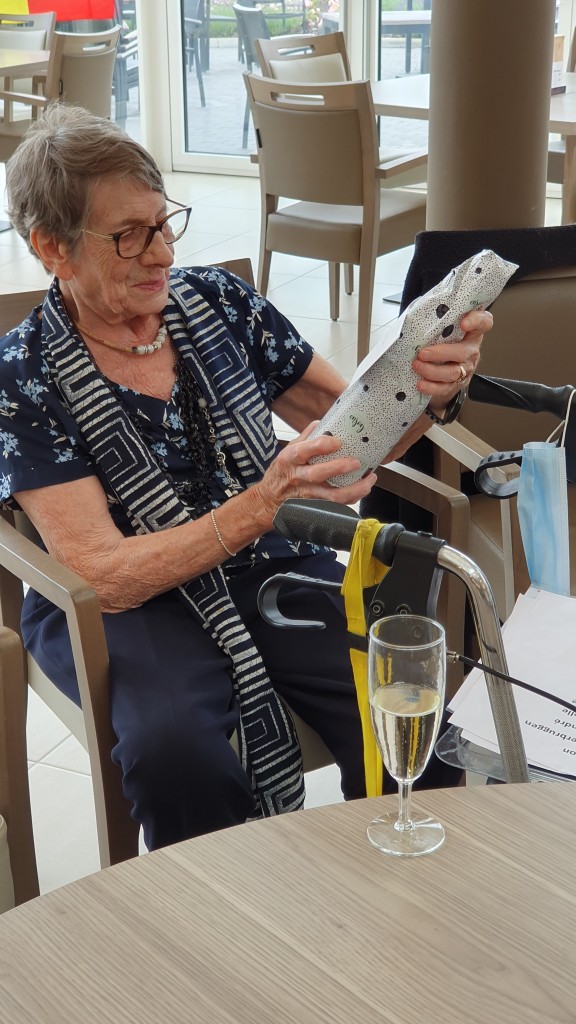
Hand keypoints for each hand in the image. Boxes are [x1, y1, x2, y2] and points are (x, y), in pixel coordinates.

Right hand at [254, 423, 376, 523]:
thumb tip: (324, 422)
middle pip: (318, 474)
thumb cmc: (281, 472)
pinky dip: (352, 498)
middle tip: (356, 462)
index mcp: (290, 458)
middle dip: (339, 468)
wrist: (269, 499)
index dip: (321, 445)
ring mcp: (307, 494)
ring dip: (354, 489)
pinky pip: (336, 504)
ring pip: (332, 496)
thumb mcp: (288, 450)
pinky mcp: (315, 506)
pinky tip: (363, 489)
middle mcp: (298, 477)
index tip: (337, 441)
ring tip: (369, 479)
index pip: (304, 450)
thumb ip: (306, 437)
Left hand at [411, 308, 491, 412]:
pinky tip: (421, 384)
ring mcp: (465, 368)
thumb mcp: (444, 328)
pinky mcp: (456, 384)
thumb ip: (439, 320)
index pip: (483, 322)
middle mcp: (471, 350)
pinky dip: (432, 387)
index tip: (463, 322)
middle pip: (463, 352)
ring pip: (453, 372)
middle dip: (441, 353)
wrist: (444, 368)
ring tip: (417, 365)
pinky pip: (445, 388)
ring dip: (432, 370)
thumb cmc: (442, 341)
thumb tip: (415, 314)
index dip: (476, 321)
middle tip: (422, 353)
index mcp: (472, 332)